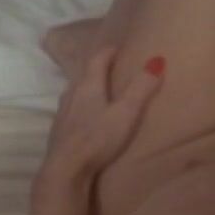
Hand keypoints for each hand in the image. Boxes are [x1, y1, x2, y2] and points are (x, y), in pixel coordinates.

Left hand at [45, 46, 163, 178]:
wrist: (66, 166)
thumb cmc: (97, 137)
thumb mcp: (126, 112)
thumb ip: (140, 88)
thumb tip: (155, 61)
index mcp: (87, 86)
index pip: (96, 60)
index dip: (107, 52)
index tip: (117, 47)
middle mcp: (71, 94)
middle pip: (83, 74)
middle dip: (97, 67)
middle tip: (110, 65)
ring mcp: (62, 111)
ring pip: (75, 90)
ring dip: (87, 85)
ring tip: (99, 86)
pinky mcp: (59, 128)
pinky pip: (71, 107)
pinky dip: (80, 102)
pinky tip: (84, 112)